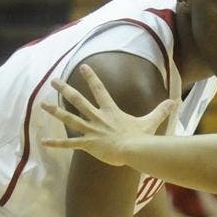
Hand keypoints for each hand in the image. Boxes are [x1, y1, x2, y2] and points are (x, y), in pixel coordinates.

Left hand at [41, 64, 176, 164]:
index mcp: (111, 111)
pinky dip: (56, 143)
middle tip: (54, 81)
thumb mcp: (151, 122)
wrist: (133, 150)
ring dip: (55, 111)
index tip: (84, 67)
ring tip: (42, 105)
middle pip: (78, 100)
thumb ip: (160, 111)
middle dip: (65, 89)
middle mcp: (98, 117)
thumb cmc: (141, 137)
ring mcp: (91, 130)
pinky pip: (69, 143)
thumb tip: (174, 101)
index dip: (92, 77)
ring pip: (69, 118)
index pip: (100, 90)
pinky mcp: (88, 144)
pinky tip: (44, 141)